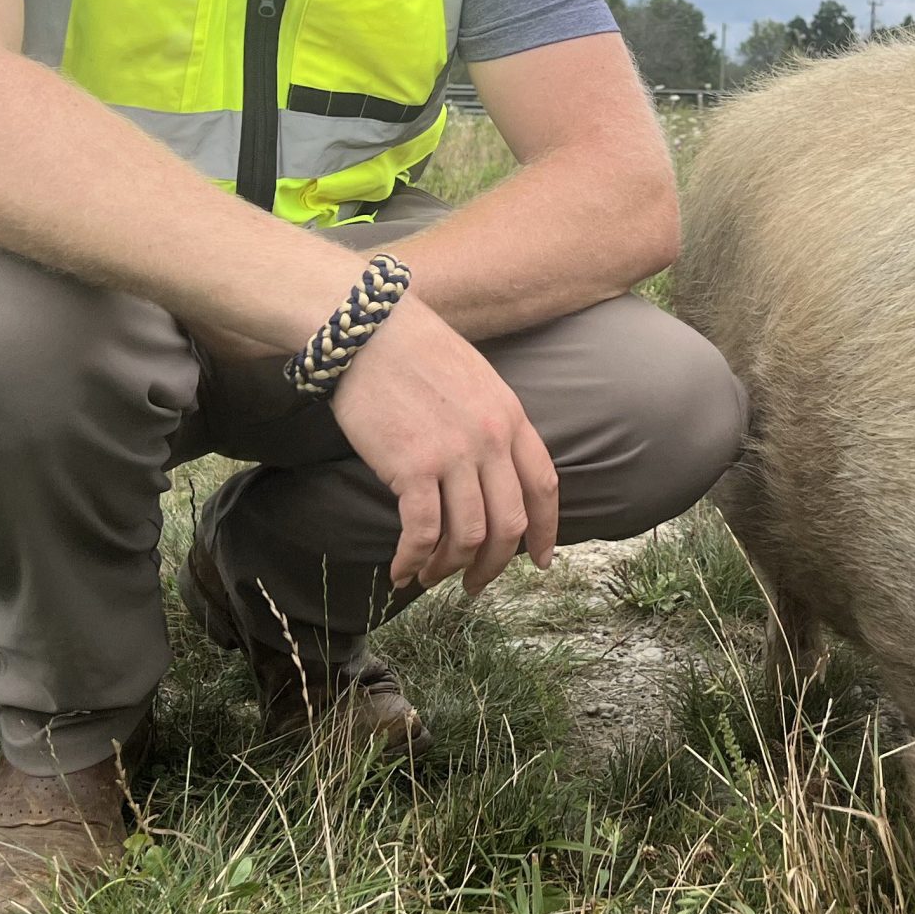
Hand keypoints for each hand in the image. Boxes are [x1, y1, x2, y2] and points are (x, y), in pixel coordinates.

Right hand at [328, 294, 559, 593]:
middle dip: (494, 564)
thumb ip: (491, 424)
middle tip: (475, 585)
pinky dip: (413, 560)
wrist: (369, 328)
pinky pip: (422, 532)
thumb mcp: (475, 380)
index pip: (544, 487)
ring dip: (449, 568)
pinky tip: (400, 571)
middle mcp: (491, 440)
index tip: (541, 560)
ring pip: (468, 536)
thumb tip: (491, 473)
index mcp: (511, 417)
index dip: (545, 531)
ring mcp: (454, 454)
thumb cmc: (413, 350)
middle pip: (509, 524)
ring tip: (429, 577)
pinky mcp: (413, 466)